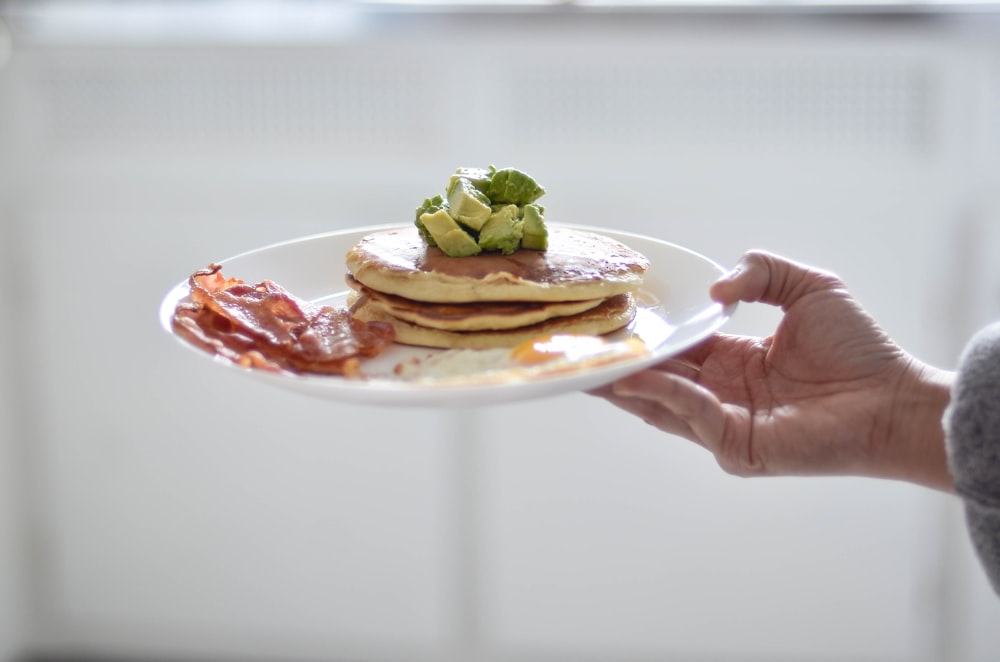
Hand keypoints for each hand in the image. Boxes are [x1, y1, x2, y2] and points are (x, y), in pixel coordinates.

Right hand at [591, 250, 953, 490]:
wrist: (892, 398)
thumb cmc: (859, 348)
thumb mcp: (807, 287)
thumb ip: (760, 271)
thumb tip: (714, 291)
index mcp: (732, 360)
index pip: (675, 347)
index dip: (643, 333)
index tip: (606, 316)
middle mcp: (721, 393)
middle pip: (655, 378)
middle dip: (615, 364)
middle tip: (572, 346)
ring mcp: (724, 423)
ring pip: (661, 402)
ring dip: (625, 382)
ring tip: (586, 363)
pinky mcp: (736, 445)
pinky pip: (692, 417)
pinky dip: (666, 396)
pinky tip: (642, 377)